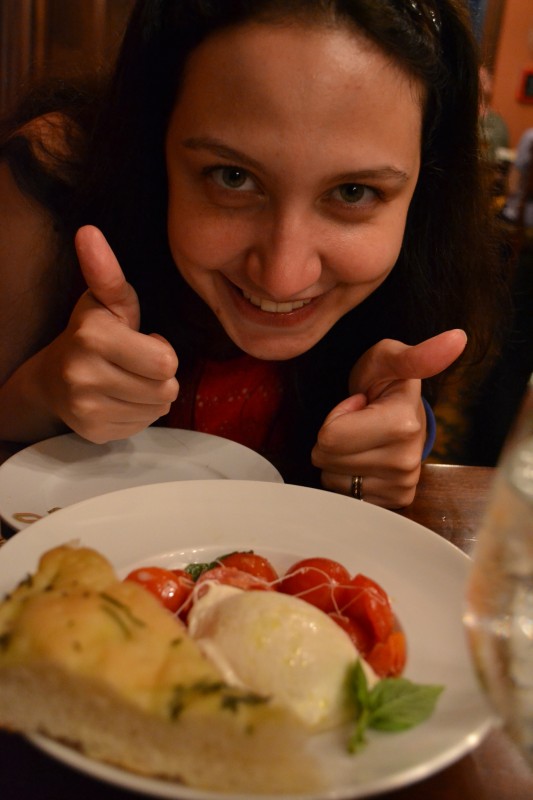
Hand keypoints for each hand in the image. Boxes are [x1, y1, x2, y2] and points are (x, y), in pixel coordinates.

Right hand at [37, 225, 178, 442]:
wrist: (53, 379)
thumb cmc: (91, 334)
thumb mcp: (105, 301)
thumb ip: (106, 272)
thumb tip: (88, 231)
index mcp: (93, 338)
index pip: (165, 362)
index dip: (162, 351)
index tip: (144, 342)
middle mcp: (85, 376)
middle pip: (166, 389)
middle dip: (162, 376)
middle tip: (138, 363)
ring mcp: (88, 409)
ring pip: (158, 409)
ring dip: (153, 395)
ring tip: (129, 380)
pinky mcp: (94, 432)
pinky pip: (143, 425)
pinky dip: (139, 413)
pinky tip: (119, 398)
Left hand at [311, 330, 466, 508]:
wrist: (401, 414)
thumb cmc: (387, 381)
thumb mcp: (389, 358)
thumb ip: (415, 354)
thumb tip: (456, 338)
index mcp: (403, 424)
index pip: (331, 437)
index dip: (336, 417)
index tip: (358, 404)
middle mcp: (406, 460)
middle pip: (328, 459)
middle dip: (333, 438)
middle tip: (358, 422)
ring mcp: (402, 484)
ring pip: (333, 479)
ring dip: (339, 458)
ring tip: (362, 439)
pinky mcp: (394, 499)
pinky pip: (344, 494)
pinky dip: (347, 476)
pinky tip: (366, 458)